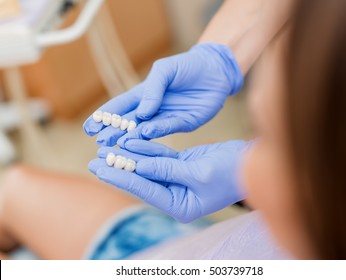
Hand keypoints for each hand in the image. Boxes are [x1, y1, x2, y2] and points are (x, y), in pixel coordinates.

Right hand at [83, 43, 242, 146]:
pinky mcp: (184, 123)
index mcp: (145, 94)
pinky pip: (168, 128)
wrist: (215, 70)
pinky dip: (156, 132)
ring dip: (132, 137)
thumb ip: (152, 89)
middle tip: (101, 143)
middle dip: (114, 133)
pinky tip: (145, 134)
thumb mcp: (164, 70)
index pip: (120, 107)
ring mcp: (167, 118)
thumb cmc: (187, 66)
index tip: (89, 128)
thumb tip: (142, 113)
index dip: (104, 117)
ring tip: (118, 144)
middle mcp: (153, 109)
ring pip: (146, 130)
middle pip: (129, 123)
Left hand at [88, 140, 248, 222]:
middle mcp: (176, 195)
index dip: (119, 177)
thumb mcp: (200, 172)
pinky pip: (159, 157)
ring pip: (147, 166)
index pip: (143, 188)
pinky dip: (146, 149)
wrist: (251, 162)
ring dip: (129, 156)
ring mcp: (178, 180)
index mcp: (180, 205)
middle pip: (141, 179)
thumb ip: (168, 169)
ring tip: (106, 147)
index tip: (98, 168)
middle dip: (118, 168)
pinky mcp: (182, 166)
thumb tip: (138, 166)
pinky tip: (130, 141)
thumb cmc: (232, 172)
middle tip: (94, 159)